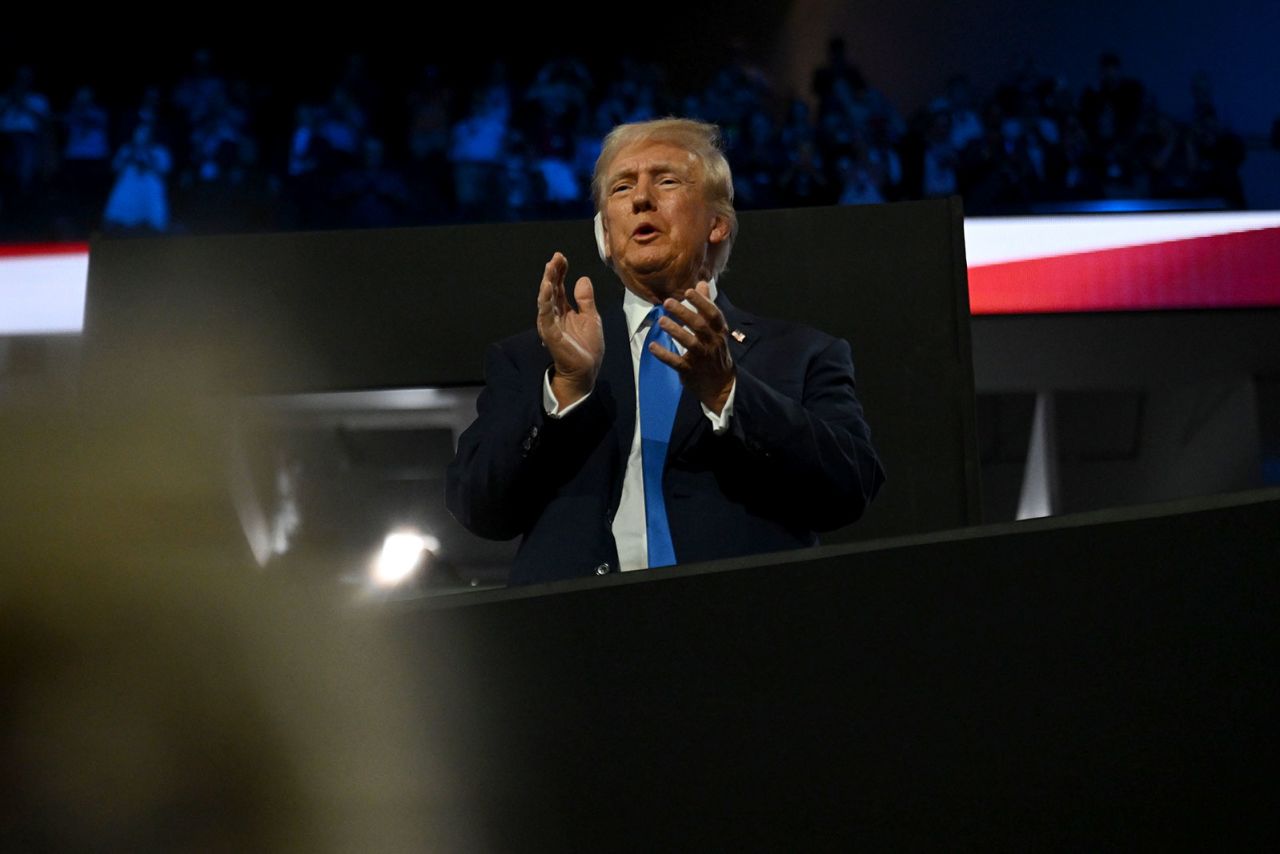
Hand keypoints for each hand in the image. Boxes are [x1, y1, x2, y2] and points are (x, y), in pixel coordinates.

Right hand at [536, 252, 602, 405]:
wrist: (586, 370)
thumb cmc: (587, 347)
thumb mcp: (591, 317)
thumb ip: (586, 299)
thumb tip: (582, 278)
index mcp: (564, 310)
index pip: (559, 286)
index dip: (560, 272)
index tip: (562, 257)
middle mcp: (555, 315)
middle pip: (551, 289)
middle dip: (552, 273)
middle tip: (555, 257)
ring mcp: (551, 324)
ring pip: (545, 299)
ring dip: (547, 282)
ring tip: (550, 268)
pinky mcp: (550, 333)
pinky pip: (545, 314)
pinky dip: (545, 300)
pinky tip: (547, 287)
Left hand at [651, 281, 735, 414]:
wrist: (721, 385)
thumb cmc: (715, 351)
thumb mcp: (716, 329)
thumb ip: (706, 306)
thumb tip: (701, 283)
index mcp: (719, 331)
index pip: (713, 314)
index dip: (701, 302)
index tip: (688, 291)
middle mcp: (712, 343)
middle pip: (699, 326)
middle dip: (684, 313)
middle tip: (667, 302)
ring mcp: (702, 358)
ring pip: (690, 343)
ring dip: (675, 331)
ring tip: (661, 320)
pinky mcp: (690, 371)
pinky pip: (677, 362)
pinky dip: (665, 354)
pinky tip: (653, 346)